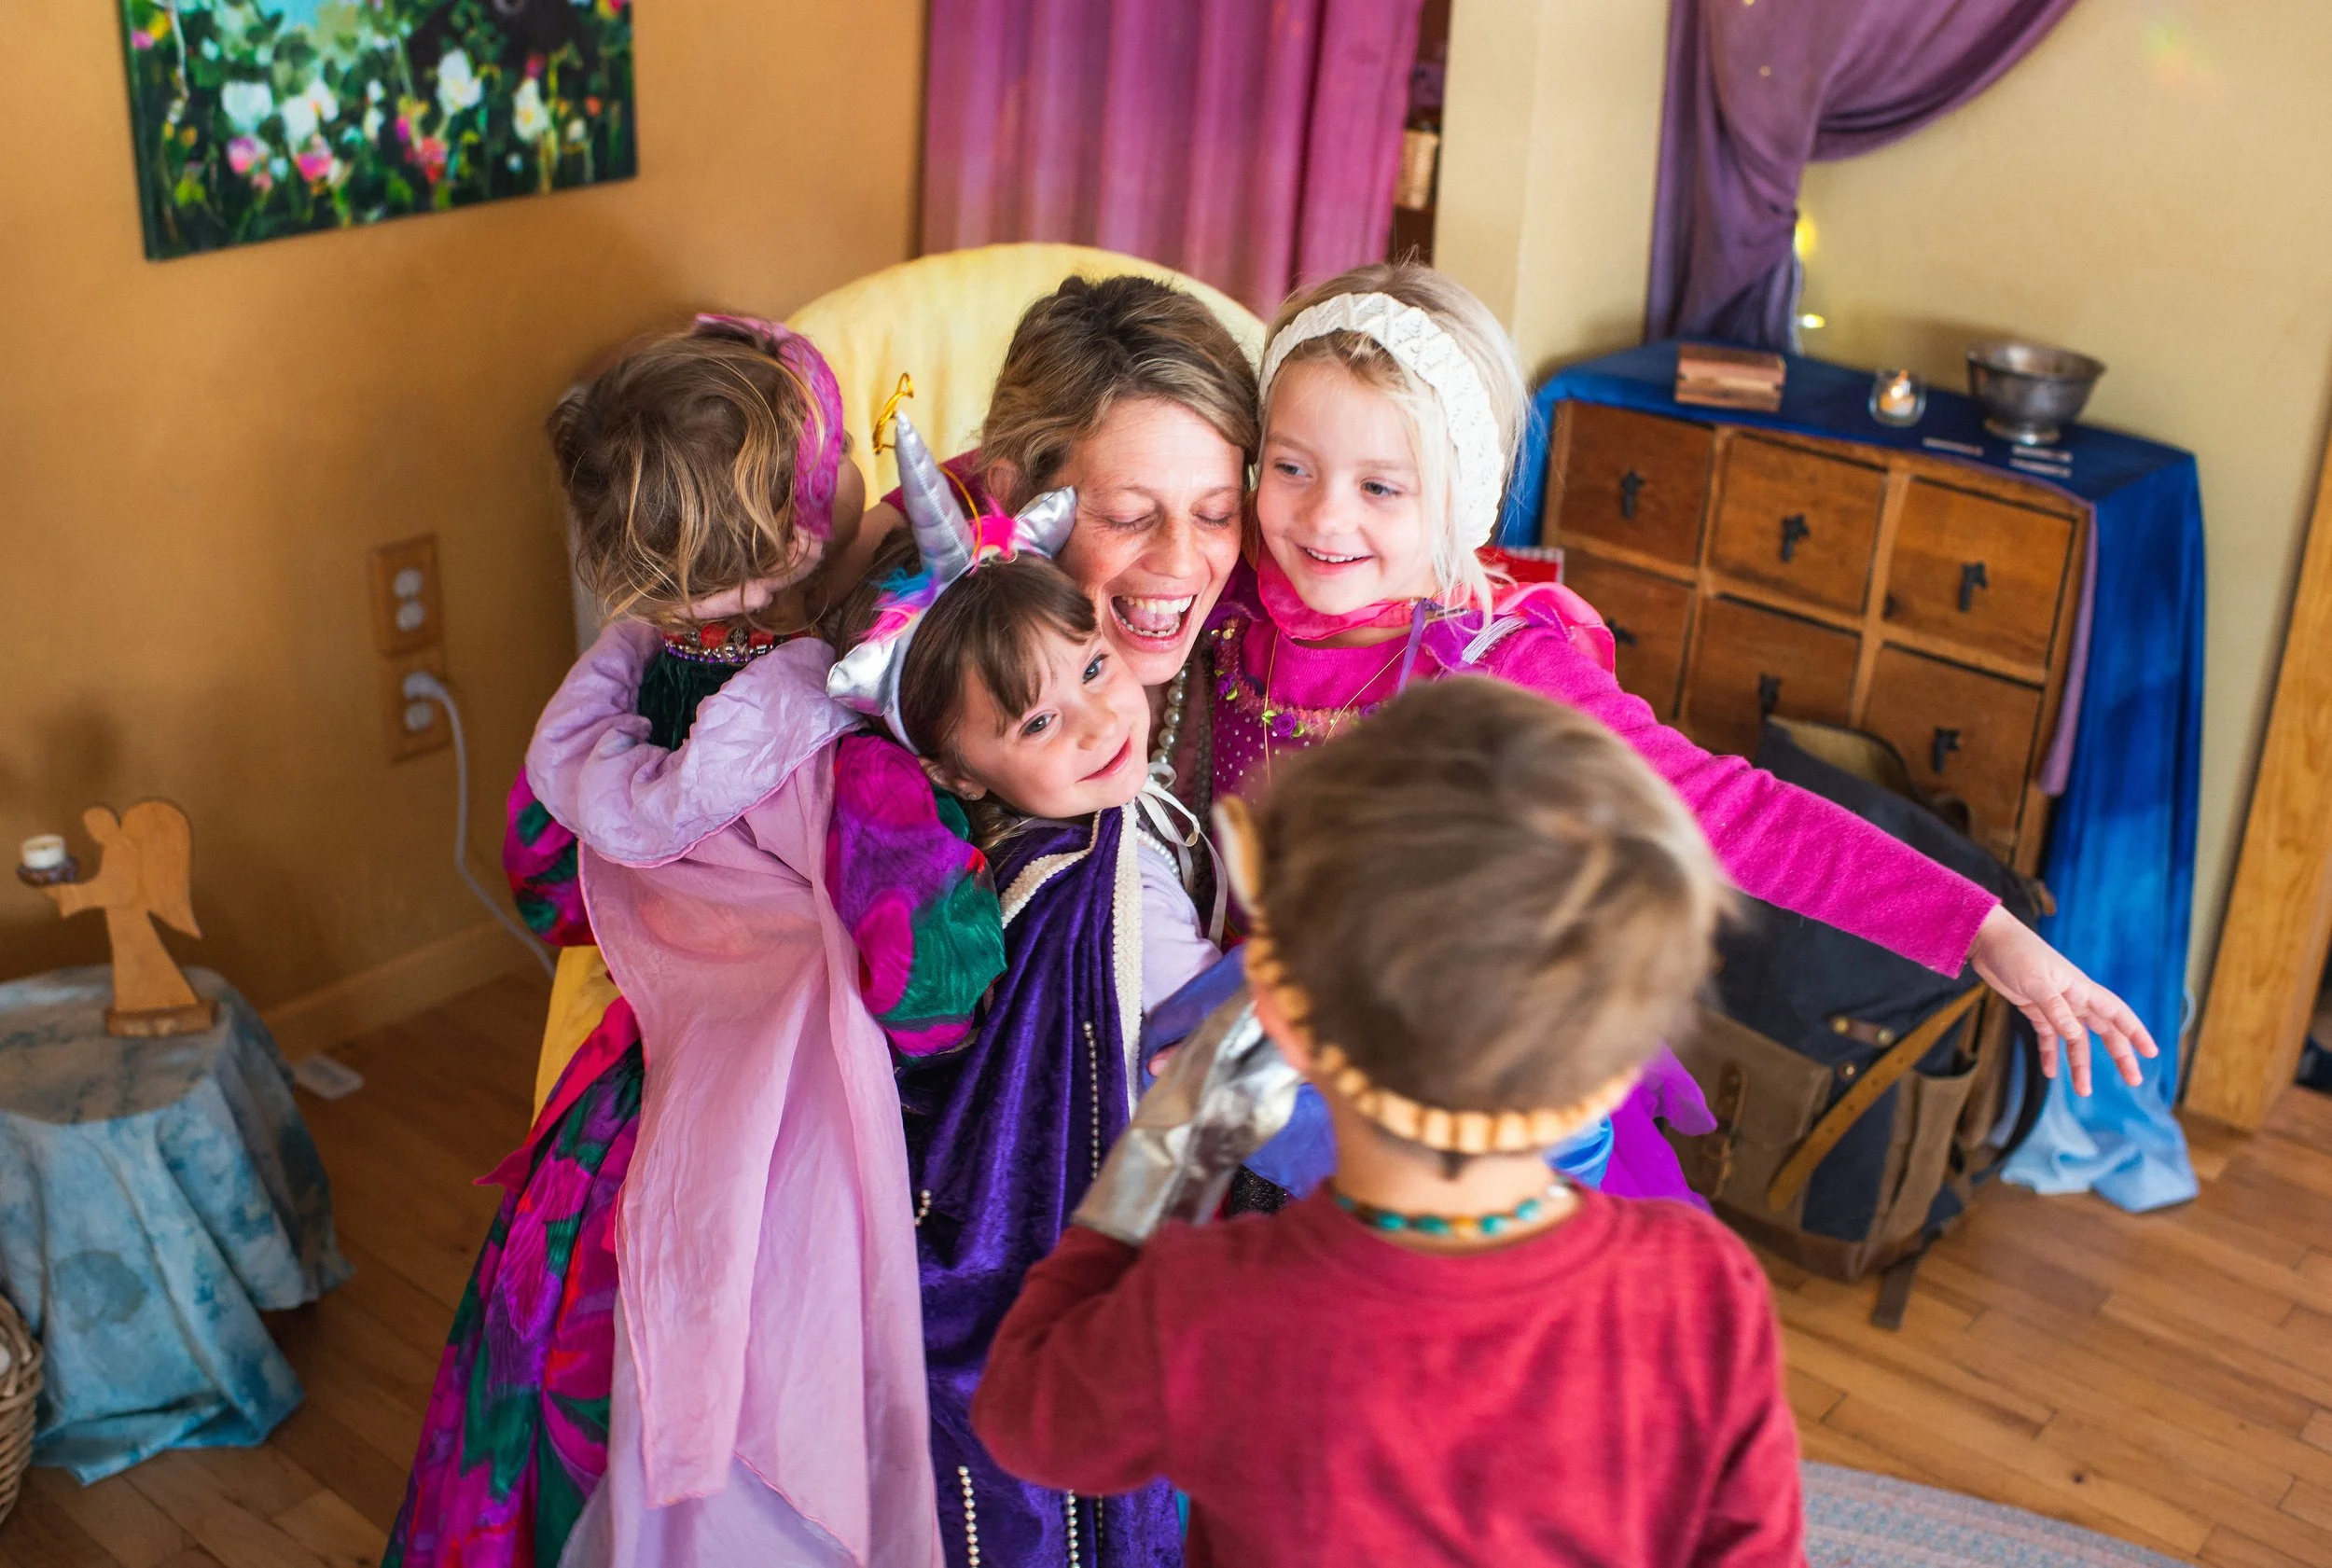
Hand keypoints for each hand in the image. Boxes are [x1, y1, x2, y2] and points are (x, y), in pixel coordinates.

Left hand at [1966, 906, 2156, 1094]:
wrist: (1988, 940)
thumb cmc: (2015, 953)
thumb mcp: (2035, 982)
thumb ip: (2055, 1008)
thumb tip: (2075, 1035)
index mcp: (2080, 989)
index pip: (2116, 1013)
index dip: (2135, 1032)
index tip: (2151, 1052)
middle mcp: (2072, 998)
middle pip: (2103, 1031)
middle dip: (2119, 1055)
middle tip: (2133, 1081)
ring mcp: (2054, 1004)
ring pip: (2075, 1040)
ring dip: (2080, 1064)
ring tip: (2084, 1091)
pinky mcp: (2034, 1008)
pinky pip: (2048, 1036)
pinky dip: (2050, 1054)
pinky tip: (2050, 1073)